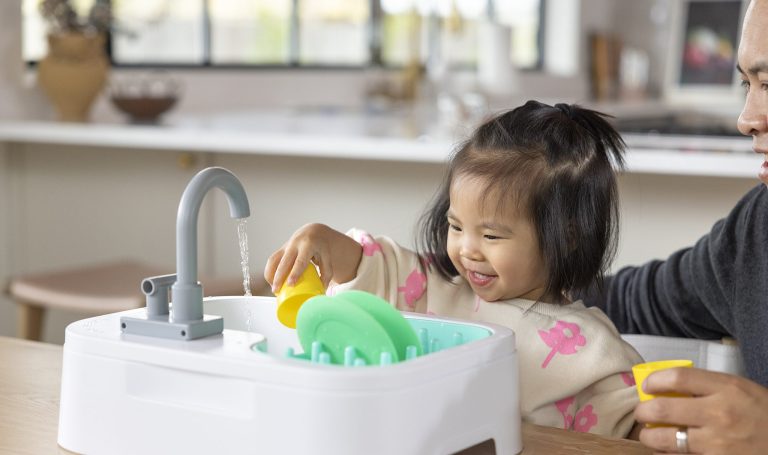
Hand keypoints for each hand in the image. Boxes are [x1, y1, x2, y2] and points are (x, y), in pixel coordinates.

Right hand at [264, 223, 361, 292]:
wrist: (313, 232)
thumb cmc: (321, 248)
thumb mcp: (327, 257)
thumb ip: (326, 272)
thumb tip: (322, 289)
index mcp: (308, 245)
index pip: (300, 260)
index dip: (294, 272)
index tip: (290, 284)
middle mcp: (295, 244)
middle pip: (284, 262)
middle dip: (278, 277)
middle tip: (276, 291)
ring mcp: (286, 246)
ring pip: (274, 260)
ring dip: (271, 274)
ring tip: (274, 289)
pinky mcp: (280, 249)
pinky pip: (272, 260)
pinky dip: (270, 271)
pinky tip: (272, 282)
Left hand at [634, 367, 767, 453]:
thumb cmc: (762, 414)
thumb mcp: (740, 389)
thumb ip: (707, 386)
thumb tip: (668, 385)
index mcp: (727, 389)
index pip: (677, 378)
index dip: (654, 381)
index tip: (648, 386)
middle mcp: (720, 414)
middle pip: (663, 409)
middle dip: (643, 411)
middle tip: (643, 413)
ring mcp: (718, 444)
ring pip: (665, 439)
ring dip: (650, 437)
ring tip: (649, 434)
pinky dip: (667, 454)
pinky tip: (667, 450)